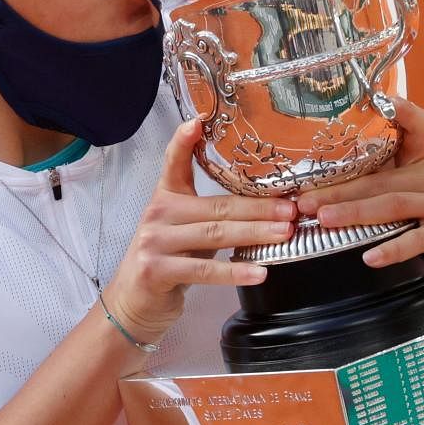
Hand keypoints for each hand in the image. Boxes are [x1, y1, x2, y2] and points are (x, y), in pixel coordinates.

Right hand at [101, 119, 295, 343]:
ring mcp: (155, 242)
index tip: (200, 120)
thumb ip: (209, 215)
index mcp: (165, 198)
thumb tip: (267, 207)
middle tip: (290, 208)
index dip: (185, 140)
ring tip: (284, 233)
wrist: (133, 304)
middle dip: (257, 207)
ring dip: (254, 233)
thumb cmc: (167, 263)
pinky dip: (235, 271)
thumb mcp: (183, 230)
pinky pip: (204, 269)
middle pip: (215, 206)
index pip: (174, 162)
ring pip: (214, 234)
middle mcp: (158, 214)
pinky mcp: (157, 269)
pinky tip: (260, 272)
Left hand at [295, 97, 423, 279]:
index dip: (402, 110)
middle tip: (304, 200)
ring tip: (324, 220)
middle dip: (337, 190)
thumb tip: (321, 191)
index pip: (415, 126)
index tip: (382, 99)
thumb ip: (380, 179)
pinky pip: (419, 239)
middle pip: (379, 179)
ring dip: (355, 213)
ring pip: (394, 205)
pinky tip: (370, 257)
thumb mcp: (416, 187)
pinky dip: (393, 248)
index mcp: (419, 160)